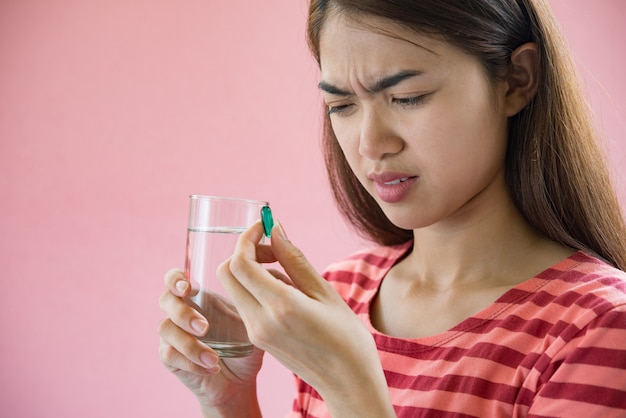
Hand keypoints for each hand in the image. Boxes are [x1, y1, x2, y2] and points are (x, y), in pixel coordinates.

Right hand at [158, 269, 262, 413]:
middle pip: (165, 300)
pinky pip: (169, 354)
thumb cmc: (246, 345)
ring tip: (214, 357)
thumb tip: (256, 281)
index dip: (175, 279)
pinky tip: (212, 367)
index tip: (189, 288)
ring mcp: (173, 335)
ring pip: (166, 329)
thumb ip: (249, 303)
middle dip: (182, 312)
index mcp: (199, 298)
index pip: (175, 279)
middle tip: (205, 327)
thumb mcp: (251, 322)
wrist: (240, 381)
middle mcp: (181, 312)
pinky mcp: (170, 358)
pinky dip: (191, 361)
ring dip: (189, 343)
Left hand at [218, 221, 394, 416]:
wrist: (348, 382)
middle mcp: (260, 321)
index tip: (264, 225)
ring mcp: (256, 333)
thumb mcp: (324, 292)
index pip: (241, 263)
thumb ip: (294, 259)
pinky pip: (245, 303)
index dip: (247, 238)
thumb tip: (276, 230)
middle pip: (227, 273)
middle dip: (244, 252)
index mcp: (280, 307)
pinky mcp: (258, 339)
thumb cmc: (346, 337)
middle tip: (273, 247)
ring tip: (288, 272)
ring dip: (251, 269)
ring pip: (235, 288)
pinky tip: (286, 290)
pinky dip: (256, 287)